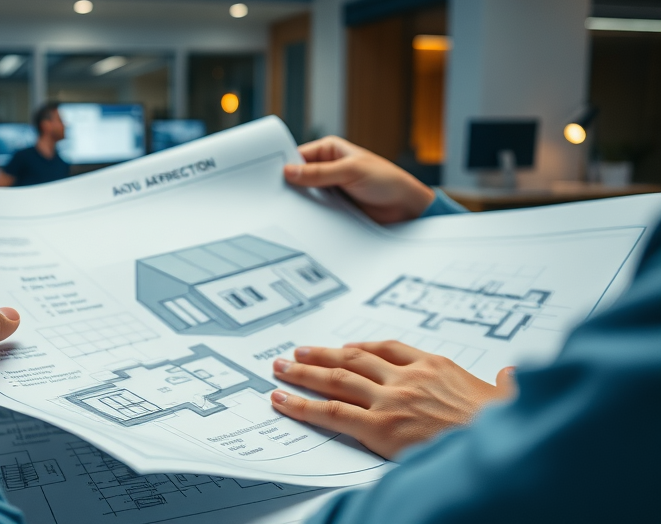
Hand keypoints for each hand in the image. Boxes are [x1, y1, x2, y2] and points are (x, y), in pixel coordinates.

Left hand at [270, 341, 514, 458]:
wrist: (503, 444)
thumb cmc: (506, 425)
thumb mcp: (509, 395)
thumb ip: (504, 382)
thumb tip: (511, 374)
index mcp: (435, 365)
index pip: (389, 349)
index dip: (361, 348)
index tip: (344, 349)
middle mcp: (408, 377)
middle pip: (353, 360)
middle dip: (322, 356)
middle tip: (298, 352)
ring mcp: (391, 400)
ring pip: (336, 380)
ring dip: (304, 373)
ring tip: (282, 368)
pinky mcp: (379, 428)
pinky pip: (332, 413)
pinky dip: (303, 405)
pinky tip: (283, 401)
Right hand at [284, 136, 434, 223]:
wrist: (405, 208)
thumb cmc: (387, 181)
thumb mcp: (351, 171)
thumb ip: (320, 173)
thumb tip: (290, 172)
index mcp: (330, 150)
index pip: (298, 155)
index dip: (284, 164)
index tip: (270, 176)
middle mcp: (327, 168)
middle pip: (298, 176)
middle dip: (289, 184)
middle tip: (274, 194)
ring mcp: (329, 188)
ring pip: (304, 194)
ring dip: (299, 200)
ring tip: (286, 207)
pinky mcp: (332, 206)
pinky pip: (314, 209)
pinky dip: (308, 213)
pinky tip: (301, 217)